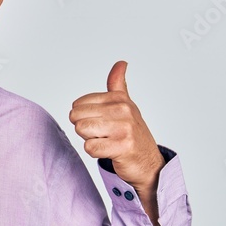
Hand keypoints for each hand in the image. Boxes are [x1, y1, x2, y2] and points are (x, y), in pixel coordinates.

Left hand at [68, 61, 164, 192]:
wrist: (148, 162)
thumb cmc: (131, 133)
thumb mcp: (125, 105)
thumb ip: (118, 84)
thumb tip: (121, 63)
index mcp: (119, 98)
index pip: (78, 104)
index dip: (85, 117)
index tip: (103, 123)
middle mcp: (123, 109)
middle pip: (77, 118)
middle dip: (86, 129)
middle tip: (104, 135)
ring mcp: (124, 128)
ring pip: (82, 130)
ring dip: (90, 140)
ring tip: (107, 141)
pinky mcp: (123, 146)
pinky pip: (90, 147)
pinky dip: (95, 152)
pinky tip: (109, 151)